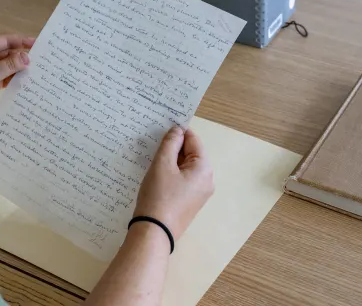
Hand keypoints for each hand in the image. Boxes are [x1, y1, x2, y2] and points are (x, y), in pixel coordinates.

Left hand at [0, 34, 34, 126]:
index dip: (20, 41)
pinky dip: (16, 79)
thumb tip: (27, 58)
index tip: (37, 43)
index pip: (4, 40)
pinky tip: (28, 82)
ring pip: (9, 66)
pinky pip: (7, 78)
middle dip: (22, 56)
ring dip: (20, 68)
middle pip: (8, 53)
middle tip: (42, 60)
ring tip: (39, 71)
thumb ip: (7, 66)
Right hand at [133, 126, 213, 240]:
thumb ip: (170, 143)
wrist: (154, 232)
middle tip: (155, 146)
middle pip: (192, 154)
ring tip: (154, 161)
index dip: (179, 132)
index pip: (194, 140)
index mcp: (204, 168)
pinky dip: (173, 174)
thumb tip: (178, 130)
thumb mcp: (162, 164)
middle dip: (175, 148)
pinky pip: (184, 180)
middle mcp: (208, 180)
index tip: (161, 129)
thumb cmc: (158, 195)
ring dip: (172, 161)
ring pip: (187, 167)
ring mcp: (201, 193)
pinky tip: (158, 177)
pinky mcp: (191, 202)